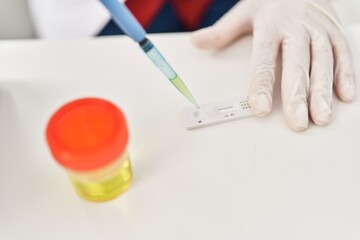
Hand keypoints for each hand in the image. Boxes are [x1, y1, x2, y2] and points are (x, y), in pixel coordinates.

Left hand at [191, 0, 355, 130]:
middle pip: (296, 66)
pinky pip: (344, 55)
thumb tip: (196, 42)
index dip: (262, 85)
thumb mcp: (244, 12)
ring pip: (323, 64)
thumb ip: (222, 31)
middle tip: (297, 122)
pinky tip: (345, 98)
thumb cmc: (271, 1)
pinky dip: (346, 76)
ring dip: (323, 92)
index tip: (261, 108)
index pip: (264, 60)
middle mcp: (297, 30)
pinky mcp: (336, 33)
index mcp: (270, 26)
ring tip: (320, 117)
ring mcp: (319, 32)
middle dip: (297, 96)